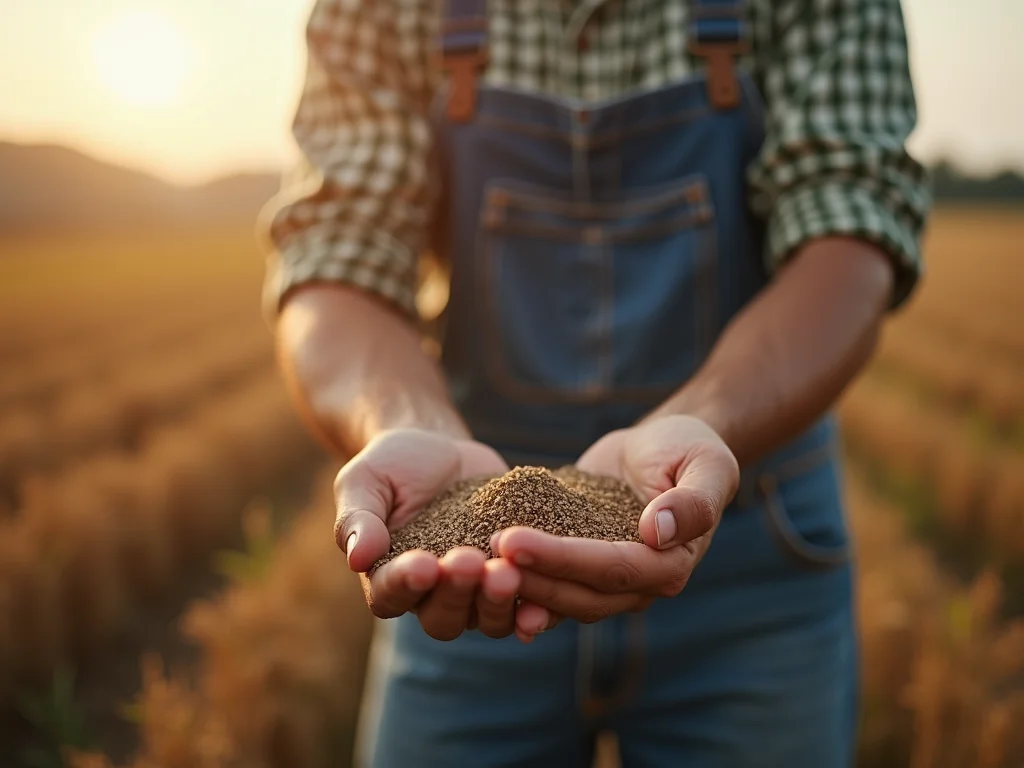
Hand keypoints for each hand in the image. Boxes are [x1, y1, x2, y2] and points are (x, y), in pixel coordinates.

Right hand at [335, 428, 520, 640]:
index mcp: (388, 579)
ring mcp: (476, 592)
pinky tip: (544, 597)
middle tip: (470, 561)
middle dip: (458, 592)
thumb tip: (357, 558)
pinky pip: (526, 603)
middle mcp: (432, 597)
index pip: (391, 595)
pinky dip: (534, 608)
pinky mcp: (514, 576)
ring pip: (486, 619)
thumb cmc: (392, 466)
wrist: (440, 449)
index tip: (424, 564)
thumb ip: (357, 518)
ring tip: (506, 571)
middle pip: (443, 618)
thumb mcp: (365, 480)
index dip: (407, 584)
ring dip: (497, 602)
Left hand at [492, 415, 738, 639]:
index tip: (516, 541)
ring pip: (559, 598)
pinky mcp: (578, 568)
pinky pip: (547, 585)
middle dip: (530, 575)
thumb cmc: (689, 448)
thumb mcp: (706, 462)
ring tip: (474, 563)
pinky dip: (516, 585)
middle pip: (580, 593)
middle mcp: (639, 585)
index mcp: (671, 564)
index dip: (563, 559)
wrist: (661, 446)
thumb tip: (657, 531)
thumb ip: (693, 499)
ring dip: (517, 586)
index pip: (613, 570)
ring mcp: (606, 583)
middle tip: (483, 552)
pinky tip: (477, 575)